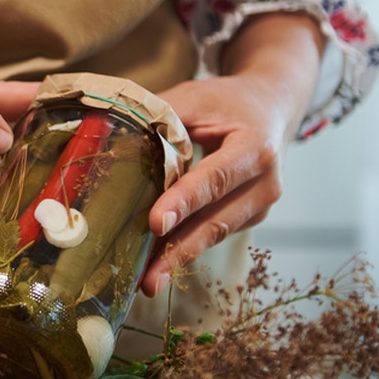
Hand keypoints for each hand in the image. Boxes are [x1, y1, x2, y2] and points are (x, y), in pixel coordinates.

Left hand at [139, 13, 325, 296]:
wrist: (269, 107)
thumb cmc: (225, 102)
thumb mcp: (194, 98)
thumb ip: (159, 118)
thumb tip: (108, 134)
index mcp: (255, 147)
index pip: (215, 178)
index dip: (184, 201)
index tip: (156, 223)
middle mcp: (265, 182)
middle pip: (218, 220)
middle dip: (180, 249)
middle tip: (149, 276)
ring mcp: (260, 205)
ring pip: (215, 233)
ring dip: (179, 257)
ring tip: (148, 280)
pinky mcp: (249, 217)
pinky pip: (214, 233)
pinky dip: (185, 246)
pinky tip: (157, 262)